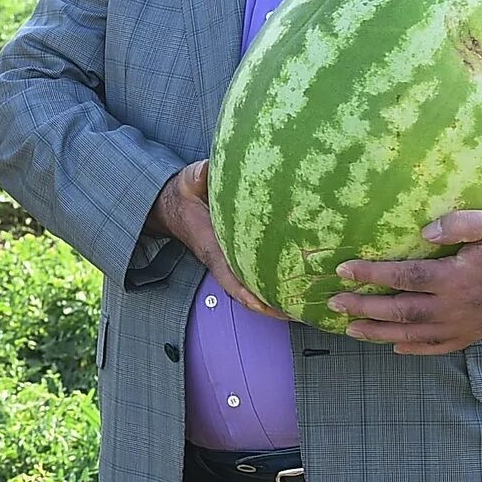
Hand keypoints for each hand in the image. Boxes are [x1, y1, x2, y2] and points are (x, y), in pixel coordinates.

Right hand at [145, 160, 286, 319]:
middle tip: (302, 312)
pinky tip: (301, 284)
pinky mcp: (240, 255)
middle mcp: (224, 260)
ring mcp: (232, 261)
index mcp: (212, 248)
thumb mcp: (186, 183)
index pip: (229, 277)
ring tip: (309, 307)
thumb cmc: (183, 196)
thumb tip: (205, 170)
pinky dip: (277, 283)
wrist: (173, 207)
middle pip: (248, 292)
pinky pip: (259, 274)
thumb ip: (196, 177)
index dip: (246, 293)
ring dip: (278, 299)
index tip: (265, 306)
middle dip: (272, 306)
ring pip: (255, 287)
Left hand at [325, 211, 481, 353]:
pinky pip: (438, 348)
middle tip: (335, 303)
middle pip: (400, 311)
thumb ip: (459, 224)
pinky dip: (414, 351)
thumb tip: (424, 233)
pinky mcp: (473, 335)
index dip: (371, 275)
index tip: (344, 269)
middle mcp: (455, 307)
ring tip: (350, 330)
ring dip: (379, 333)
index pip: (403, 277)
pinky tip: (396, 349)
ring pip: (413, 334)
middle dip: (364, 307)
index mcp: (456, 278)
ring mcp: (463, 326)